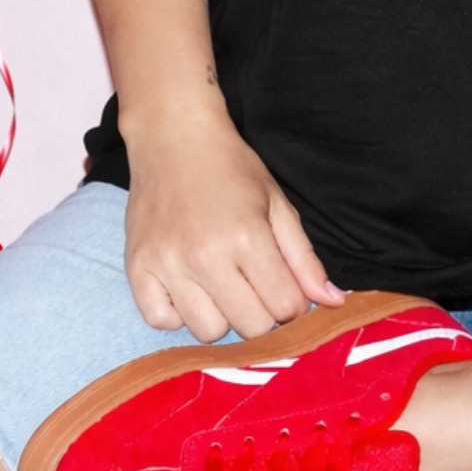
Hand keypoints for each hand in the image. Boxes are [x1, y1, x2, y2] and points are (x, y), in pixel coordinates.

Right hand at [124, 115, 342, 340]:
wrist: (174, 138)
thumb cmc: (231, 169)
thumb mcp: (278, 205)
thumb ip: (304, 258)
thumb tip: (334, 302)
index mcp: (247, 237)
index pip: (285, 308)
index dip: (292, 302)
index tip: (282, 284)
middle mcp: (205, 256)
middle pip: (250, 326)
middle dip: (262, 312)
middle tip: (253, 283)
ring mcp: (167, 264)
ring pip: (208, 332)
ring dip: (222, 315)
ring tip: (219, 282)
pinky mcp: (137, 267)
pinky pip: (162, 321)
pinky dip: (178, 313)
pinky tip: (188, 286)